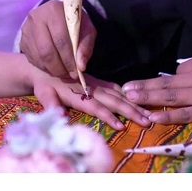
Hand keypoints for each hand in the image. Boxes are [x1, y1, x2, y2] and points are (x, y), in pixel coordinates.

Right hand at [20, 0, 96, 78]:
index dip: (69, 59)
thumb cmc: (74, 24)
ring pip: (38, 57)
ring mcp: (27, 29)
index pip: (61, 39)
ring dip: (52, 70)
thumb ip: (86, 46)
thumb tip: (81, 66)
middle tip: (69, 76)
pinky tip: (53, 68)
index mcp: (54, 10)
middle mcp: (36, 17)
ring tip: (63, 73)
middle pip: (46, 50)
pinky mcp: (22, 40)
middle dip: (59, 67)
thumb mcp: (87, 30)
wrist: (58, 17)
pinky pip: (32, 59)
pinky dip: (44, 68)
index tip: (76, 72)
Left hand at [31, 70, 150, 129]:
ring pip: (118, 94)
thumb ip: (50, 104)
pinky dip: (127, 94)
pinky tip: (136, 100)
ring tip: (148, 113)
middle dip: (131, 111)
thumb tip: (59, 115)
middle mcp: (90, 88)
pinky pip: (114, 87)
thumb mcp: (43, 93)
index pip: (95, 107)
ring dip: (133, 104)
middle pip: (113, 100)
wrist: (44, 65)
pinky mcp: (96, 81)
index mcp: (78, 94)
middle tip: (146, 121)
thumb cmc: (43, 83)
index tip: (121, 125)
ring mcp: (95, 84)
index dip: (108, 116)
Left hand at [121, 52, 191, 125]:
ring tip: (130, 97)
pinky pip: (184, 114)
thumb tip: (184, 73)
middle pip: (166, 81)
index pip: (179, 71)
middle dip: (143, 85)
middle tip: (124, 88)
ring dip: (147, 97)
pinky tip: (152, 116)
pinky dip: (167, 115)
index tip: (153, 86)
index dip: (168, 80)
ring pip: (169, 95)